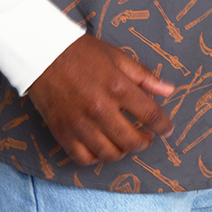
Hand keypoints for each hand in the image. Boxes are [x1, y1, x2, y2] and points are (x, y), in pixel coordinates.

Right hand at [27, 34, 174, 165]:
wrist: (42, 53)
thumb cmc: (81, 52)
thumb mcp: (116, 56)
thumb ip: (144, 76)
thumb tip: (169, 90)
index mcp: (117, 86)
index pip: (150, 114)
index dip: (163, 125)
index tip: (167, 129)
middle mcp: (100, 109)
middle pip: (132, 141)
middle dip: (145, 142)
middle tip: (146, 137)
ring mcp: (80, 124)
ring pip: (110, 154)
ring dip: (123, 151)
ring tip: (125, 141)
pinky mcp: (63, 133)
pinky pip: (85, 159)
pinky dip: (97, 157)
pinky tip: (102, 146)